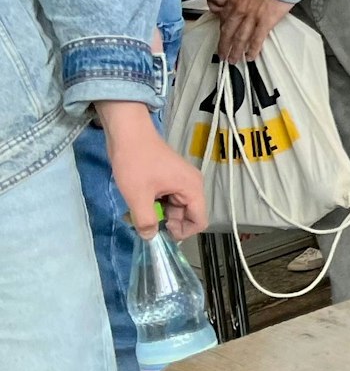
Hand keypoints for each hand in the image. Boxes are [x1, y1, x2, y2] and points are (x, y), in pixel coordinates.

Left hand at [99, 101, 206, 239]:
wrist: (128, 133)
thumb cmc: (136, 163)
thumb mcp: (138, 196)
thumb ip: (146, 221)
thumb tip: (150, 238)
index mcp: (192, 188)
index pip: (199, 221)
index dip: (182, 233)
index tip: (160, 233)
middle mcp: (192, 185)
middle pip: (187, 215)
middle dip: (166, 224)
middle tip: (143, 223)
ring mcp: (181, 180)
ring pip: (175, 208)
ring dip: (158, 214)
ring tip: (136, 213)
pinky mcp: (170, 177)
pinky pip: (168, 198)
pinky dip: (155, 204)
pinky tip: (138, 202)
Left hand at [217, 0, 291, 62]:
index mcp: (234, 0)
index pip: (224, 19)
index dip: (222, 31)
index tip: (222, 38)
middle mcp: (240, 10)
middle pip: (228, 32)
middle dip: (224, 46)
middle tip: (223, 56)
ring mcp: (252, 17)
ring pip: (240, 38)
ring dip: (236, 51)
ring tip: (234, 60)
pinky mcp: (265, 22)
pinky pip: (256, 39)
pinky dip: (252, 49)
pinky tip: (250, 57)